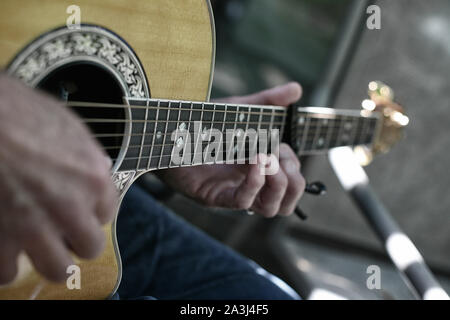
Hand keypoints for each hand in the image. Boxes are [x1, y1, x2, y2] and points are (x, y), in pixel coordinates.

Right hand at [0, 75, 116, 283]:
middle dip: (77, 240)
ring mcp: (33, 226)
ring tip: (38, 248)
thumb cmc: (16, 109)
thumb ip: (86, 156)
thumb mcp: (66, 124)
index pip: (106, 213)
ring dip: (50, 260)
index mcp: (93, 177)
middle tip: (62, 231)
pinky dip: (6, 265)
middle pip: (90, 246)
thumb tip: (97, 170)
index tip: (77, 207)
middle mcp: (70, 206)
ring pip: (57, 269)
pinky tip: (5, 250)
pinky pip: (7, 272)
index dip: (89, 210)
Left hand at [156, 82, 305, 216]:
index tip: (282, 145)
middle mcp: (249, 183)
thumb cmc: (202, 121)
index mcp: (259, 167)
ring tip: (269, 160)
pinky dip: (255, 184)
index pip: (291, 181)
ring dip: (278, 186)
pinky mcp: (215, 195)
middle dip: (294, 182)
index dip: (294, 167)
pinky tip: (256, 163)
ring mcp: (233, 191)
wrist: (168, 128)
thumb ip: (268, 101)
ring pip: (270, 209)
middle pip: (286, 203)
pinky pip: (243, 201)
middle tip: (279, 158)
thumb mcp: (241, 109)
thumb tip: (297, 89)